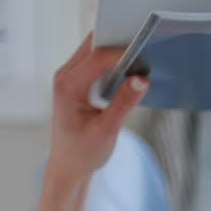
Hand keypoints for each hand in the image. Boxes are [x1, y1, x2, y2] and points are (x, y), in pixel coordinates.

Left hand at [44, 33, 148, 191]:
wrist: (68, 166)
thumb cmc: (83, 153)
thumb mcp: (107, 131)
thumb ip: (124, 103)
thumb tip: (142, 79)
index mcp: (68, 87)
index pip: (98, 57)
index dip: (123, 53)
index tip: (145, 58)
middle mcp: (65, 77)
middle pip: (94, 44)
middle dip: (118, 43)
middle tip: (144, 49)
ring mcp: (69, 76)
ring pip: (95, 48)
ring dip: (116, 51)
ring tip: (139, 60)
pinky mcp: (77, 80)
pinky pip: (96, 60)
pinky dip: (113, 61)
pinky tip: (129, 71)